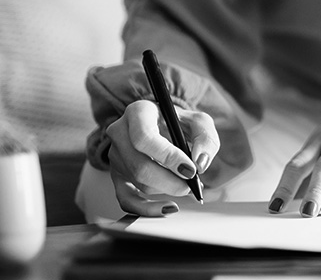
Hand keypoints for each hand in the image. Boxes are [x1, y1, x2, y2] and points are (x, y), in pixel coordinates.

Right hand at [106, 100, 219, 216]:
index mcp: (138, 112)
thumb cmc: (179, 123)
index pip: (144, 138)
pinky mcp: (116, 176)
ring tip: (186, 184)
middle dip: (170, 180)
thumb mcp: (198, 121)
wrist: (162, 126)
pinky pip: (125, 200)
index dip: (168, 157)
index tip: (190, 169)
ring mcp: (115, 156)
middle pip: (139, 165)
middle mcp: (119, 133)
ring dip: (166, 189)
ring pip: (138, 181)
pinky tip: (168, 208)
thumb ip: (205, 138)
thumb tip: (200, 163)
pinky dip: (147, 209)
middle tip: (191, 183)